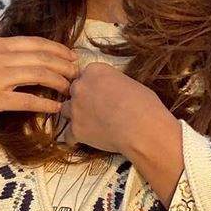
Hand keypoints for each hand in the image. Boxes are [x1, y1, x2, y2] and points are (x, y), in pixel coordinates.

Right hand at [0, 35, 77, 138]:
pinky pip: (27, 100)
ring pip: (39, 75)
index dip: (57, 49)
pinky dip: (45, 103)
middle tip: (77, 74)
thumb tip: (17, 55)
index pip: (35, 42)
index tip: (70, 56)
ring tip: (71, 89)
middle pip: (42, 57)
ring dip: (59, 82)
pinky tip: (56, 107)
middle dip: (64, 65)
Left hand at [64, 63, 183, 203]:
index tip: (100, 93)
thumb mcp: (129, 83)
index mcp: (94, 71)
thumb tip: (110, 91)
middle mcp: (80, 87)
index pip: (85, 75)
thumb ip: (111, 84)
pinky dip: (75, 138)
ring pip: (66, 111)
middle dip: (82, 99)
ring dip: (75, 116)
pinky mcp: (75, 130)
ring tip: (89, 123)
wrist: (142, 128)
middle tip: (96, 109)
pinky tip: (84, 139)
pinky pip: (68, 135)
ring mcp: (75, 109)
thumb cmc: (144, 104)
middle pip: (73, 91)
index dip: (93, 86)